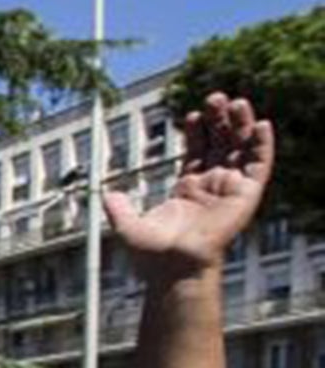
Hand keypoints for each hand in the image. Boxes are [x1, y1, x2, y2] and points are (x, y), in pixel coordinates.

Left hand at [105, 93, 274, 277]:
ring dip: (241, 124)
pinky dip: (262, 144)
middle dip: (220, 119)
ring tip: (236, 101)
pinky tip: (260, 124)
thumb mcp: (127, 227)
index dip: (197, 130)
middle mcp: (211, 185)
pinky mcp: (246, 196)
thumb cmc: (152, 256)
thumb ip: (118, 208)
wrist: (173, 270)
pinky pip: (260, 165)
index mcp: (187, 188)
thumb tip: (106, 193)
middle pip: (221, 143)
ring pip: (241, 148)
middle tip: (214, 97)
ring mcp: (229, 189)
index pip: (197, 150)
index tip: (191, 114)